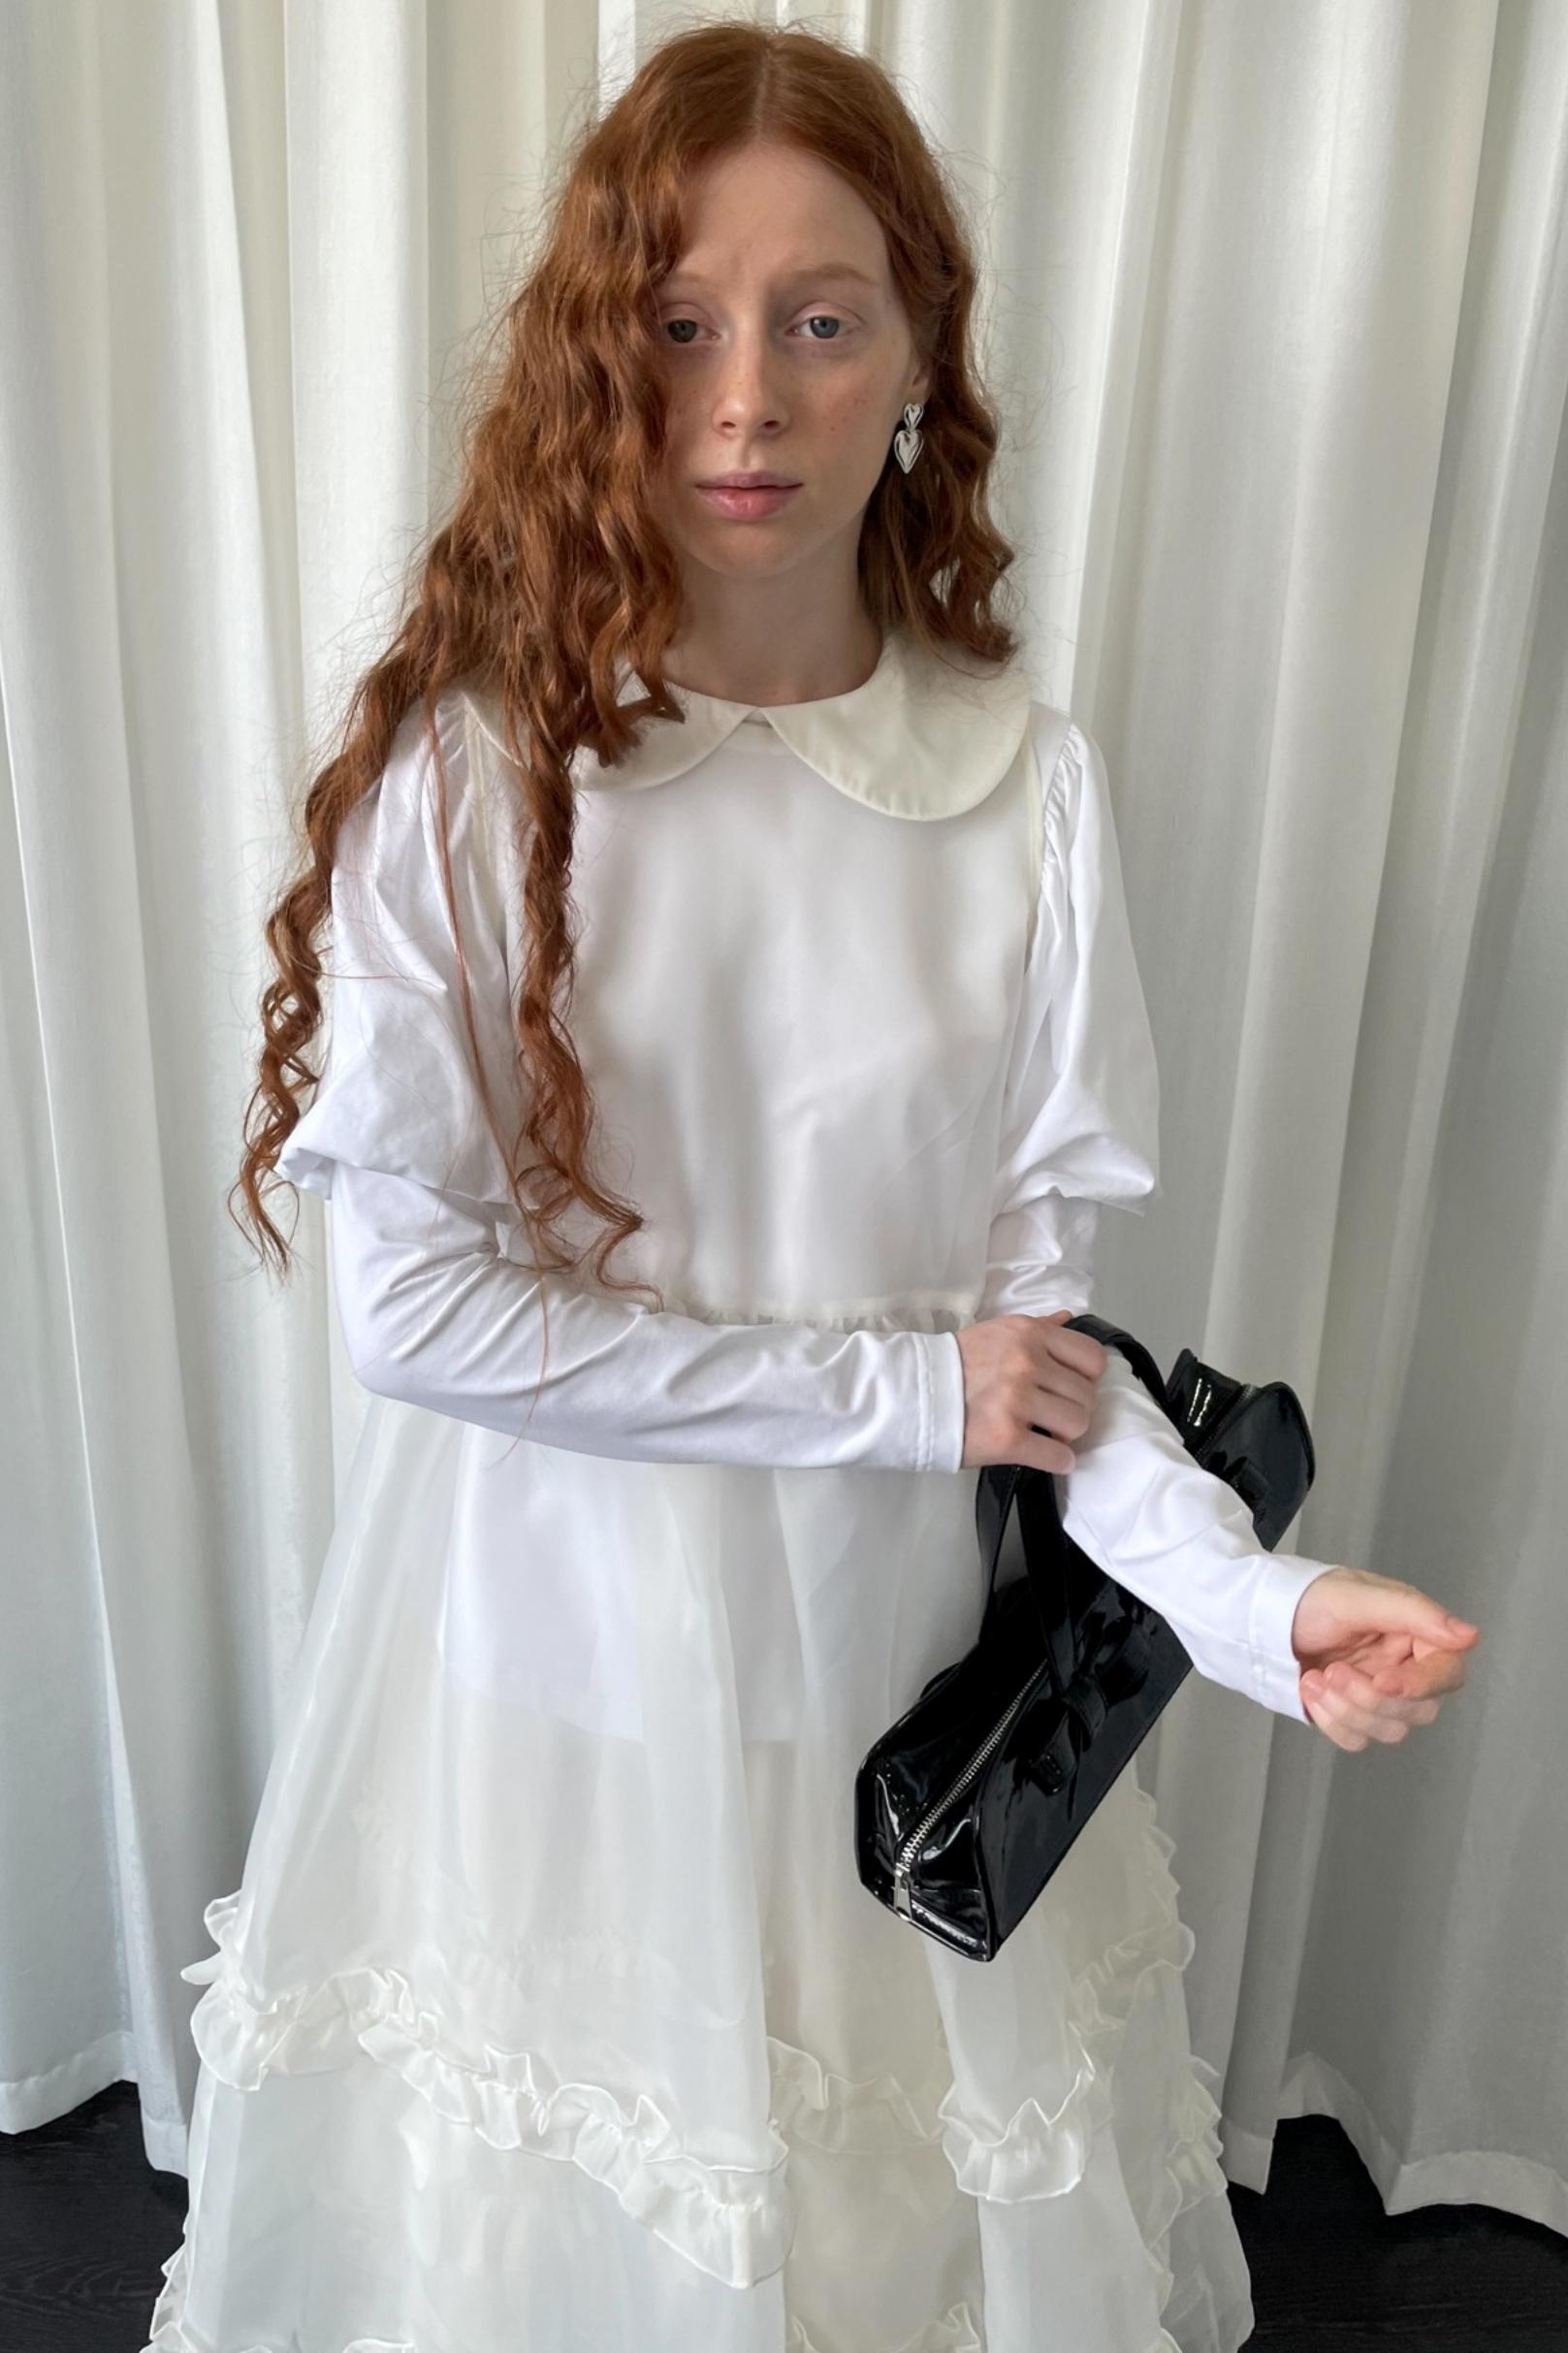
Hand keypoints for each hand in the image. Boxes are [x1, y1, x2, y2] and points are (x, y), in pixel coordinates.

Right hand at [955, 1308, 1109, 1472]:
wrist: (910, 1394)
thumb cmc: (956, 1365)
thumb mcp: (997, 1333)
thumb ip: (1037, 1328)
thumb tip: (1067, 1318)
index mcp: (1029, 1334)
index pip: (1092, 1358)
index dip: (1086, 1378)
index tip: (1067, 1388)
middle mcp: (1026, 1362)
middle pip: (1086, 1396)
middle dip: (1072, 1410)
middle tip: (1049, 1416)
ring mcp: (1017, 1400)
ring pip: (1077, 1425)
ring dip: (1064, 1436)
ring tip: (1043, 1434)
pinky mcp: (1007, 1438)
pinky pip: (1058, 1458)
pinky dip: (1056, 1462)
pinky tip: (1043, 1455)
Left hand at [1290, 1566, 1479, 1749]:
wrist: (1261, 1619)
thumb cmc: (1309, 1598)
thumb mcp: (1357, 1597)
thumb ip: (1413, 1613)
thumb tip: (1469, 1636)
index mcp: (1416, 1634)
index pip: (1447, 1673)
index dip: (1419, 1685)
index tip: (1382, 1681)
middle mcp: (1406, 1668)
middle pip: (1420, 1711)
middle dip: (1370, 1698)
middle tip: (1332, 1671)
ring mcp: (1381, 1696)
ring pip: (1390, 1731)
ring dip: (1346, 1710)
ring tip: (1315, 1678)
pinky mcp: (1354, 1716)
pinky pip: (1357, 1740)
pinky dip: (1330, 1720)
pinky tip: (1309, 1689)